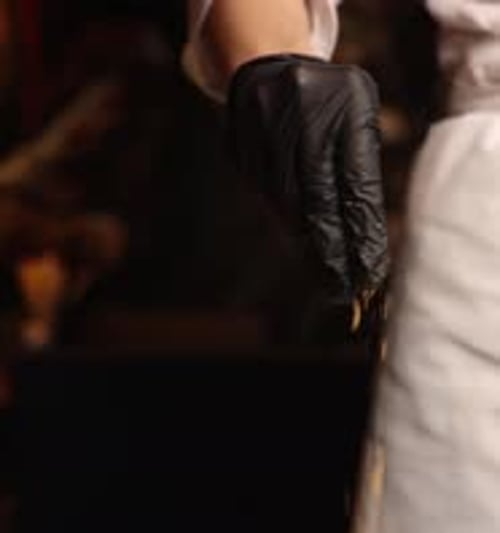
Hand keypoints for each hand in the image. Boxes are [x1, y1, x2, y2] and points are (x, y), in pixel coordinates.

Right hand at [227, 55, 388, 343]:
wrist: (268, 64)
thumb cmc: (331, 102)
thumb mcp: (358, 118)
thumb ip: (360, 169)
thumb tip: (364, 236)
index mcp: (344, 104)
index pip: (355, 182)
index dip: (361, 230)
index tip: (370, 270)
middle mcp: (303, 115)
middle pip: (318, 199)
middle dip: (333, 248)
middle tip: (345, 287)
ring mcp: (265, 130)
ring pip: (288, 203)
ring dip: (307, 244)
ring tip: (326, 277)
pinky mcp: (240, 147)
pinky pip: (266, 197)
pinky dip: (286, 225)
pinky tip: (301, 247)